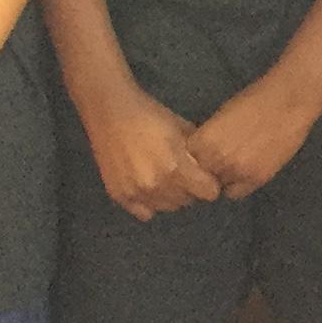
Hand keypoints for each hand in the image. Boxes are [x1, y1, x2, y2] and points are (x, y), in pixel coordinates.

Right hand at [79, 81, 220, 221]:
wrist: (110, 110)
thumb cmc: (149, 114)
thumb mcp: (182, 128)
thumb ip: (198, 152)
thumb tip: (211, 167)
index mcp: (176, 168)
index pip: (209, 193)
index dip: (209, 183)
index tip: (203, 175)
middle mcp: (157, 185)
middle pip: (187, 201)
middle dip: (188, 189)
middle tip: (179, 172)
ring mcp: (136, 192)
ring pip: (166, 207)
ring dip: (169, 196)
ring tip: (162, 177)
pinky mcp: (119, 195)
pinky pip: (144, 212)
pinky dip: (148, 202)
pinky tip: (147, 186)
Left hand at [188, 69, 321, 198]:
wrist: (289, 100)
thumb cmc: (254, 99)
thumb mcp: (221, 115)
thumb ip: (209, 137)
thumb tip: (200, 151)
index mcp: (204, 141)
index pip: (185, 161)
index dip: (192, 158)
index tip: (199, 155)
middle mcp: (217, 160)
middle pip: (200, 177)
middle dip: (206, 170)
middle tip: (217, 160)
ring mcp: (238, 171)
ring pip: (218, 186)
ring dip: (222, 177)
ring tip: (233, 162)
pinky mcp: (258, 178)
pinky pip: (236, 192)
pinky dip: (237, 185)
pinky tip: (244, 171)